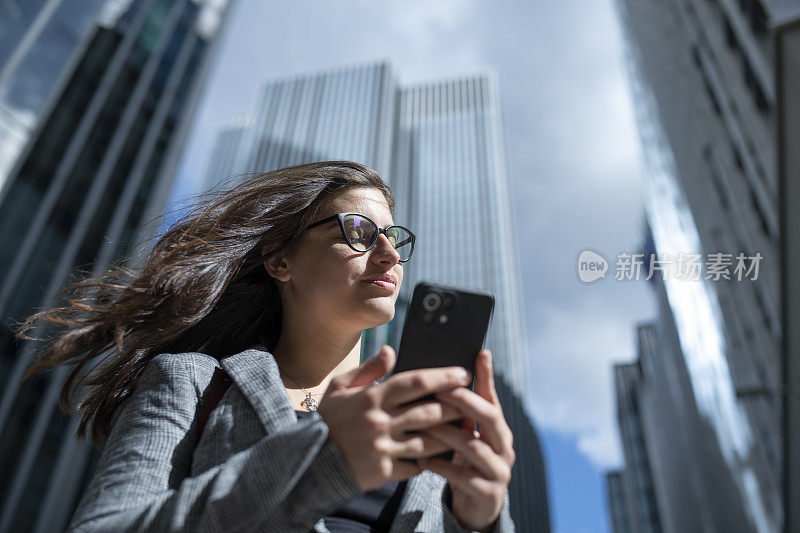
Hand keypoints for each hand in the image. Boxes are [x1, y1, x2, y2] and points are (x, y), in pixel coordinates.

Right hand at [316, 345, 471, 491]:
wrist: (309, 461)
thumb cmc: (328, 420)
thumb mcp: (340, 387)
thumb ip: (368, 369)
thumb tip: (391, 351)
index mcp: (370, 398)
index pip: (413, 383)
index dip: (442, 377)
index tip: (463, 374)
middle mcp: (378, 423)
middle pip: (428, 412)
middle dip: (454, 406)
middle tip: (473, 400)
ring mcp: (382, 449)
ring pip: (427, 441)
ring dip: (448, 435)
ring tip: (465, 427)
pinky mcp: (383, 471)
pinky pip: (415, 465)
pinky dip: (428, 460)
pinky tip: (441, 454)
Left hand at [417, 350, 514, 531]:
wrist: (476, 506)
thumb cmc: (467, 462)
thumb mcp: (467, 435)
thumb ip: (461, 411)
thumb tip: (445, 376)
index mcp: (498, 429)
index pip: (493, 397)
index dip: (487, 376)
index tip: (479, 353)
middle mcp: (504, 446)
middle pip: (490, 417)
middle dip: (465, 401)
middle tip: (440, 389)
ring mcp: (499, 470)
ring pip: (475, 446)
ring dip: (447, 434)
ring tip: (424, 426)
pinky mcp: (488, 493)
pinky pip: (465, 477)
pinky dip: (442, 467)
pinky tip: (422, 460)